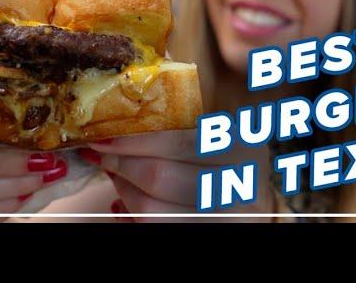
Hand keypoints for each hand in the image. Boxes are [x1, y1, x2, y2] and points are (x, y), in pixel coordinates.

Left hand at [78, 130, 275, 221]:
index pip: (180, 142)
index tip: (104, 136)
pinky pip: (155, 229)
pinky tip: (124, 202)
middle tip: (102, 155)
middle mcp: (238, 185)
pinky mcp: (208, 234)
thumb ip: (183, 122)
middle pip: (161, 178)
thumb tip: (119, 120)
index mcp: (242, 147)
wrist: (254, 204)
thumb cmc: (229, 160)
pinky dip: (131, 215)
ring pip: (153, 211)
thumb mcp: (220, 133)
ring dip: (123, 191)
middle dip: (122, 165)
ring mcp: (224, 218)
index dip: (136, 140)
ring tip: (114, 175)